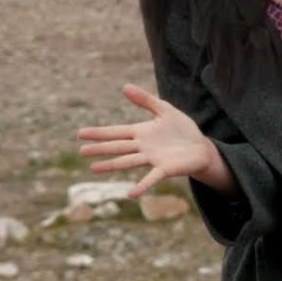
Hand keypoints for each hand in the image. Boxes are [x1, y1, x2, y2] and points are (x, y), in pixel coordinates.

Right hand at [77, 84, 214, 197]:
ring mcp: (152, 159)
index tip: (80, 133)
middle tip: (81, 151)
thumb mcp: (165, 110)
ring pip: (128, 161)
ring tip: (94, 169)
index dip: (100, 133)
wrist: (201, 148)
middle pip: (118, 147)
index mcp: (141, 132)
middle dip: (100, 148)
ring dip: (112, 165)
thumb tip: (125, 87)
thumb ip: (146, 100)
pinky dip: (142, 185)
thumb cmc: (182, 130)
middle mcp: (143, 147)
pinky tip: (131, 193)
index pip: (116, 132)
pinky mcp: (165, 169)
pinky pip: (151, 178)